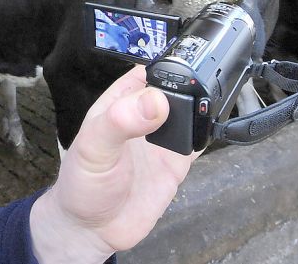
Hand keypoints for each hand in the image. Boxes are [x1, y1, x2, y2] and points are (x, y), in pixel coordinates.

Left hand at [29, 66, 198, 262]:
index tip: (185, 66)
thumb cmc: (81, 184)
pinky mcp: (176, 164)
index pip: (146, 74)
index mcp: (119, 104)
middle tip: (207, 87)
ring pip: (189, 114)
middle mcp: (142, 118)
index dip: (165, 67)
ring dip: (202, 108)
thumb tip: (154, 101)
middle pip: (174, 91)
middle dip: (191, 86)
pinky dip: (208, 133)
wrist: (92, 230)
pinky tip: (215, 127)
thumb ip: (121, 122)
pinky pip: (197, 142)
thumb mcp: (94, 147)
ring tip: (214, 105)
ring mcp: (161, 141)